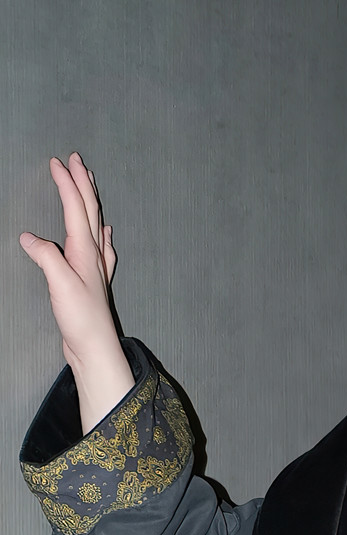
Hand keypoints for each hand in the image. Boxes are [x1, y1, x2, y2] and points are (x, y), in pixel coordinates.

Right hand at [19, 152, 120, 366]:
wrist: (95, 350)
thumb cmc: (82, 320)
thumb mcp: (59, 283)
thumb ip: (45, 257)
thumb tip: (29, 239)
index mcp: (86, 251)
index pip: (77, 208)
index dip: (67, 183)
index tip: (58, 163)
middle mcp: (95, 255)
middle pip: (91, 211)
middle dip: (83, 183)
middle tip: (77, 160)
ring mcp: (96, 268)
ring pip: (96, 225)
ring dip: (92, 202)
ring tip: (90, 185)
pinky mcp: (93, 281)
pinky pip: (101, 248)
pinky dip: (101, 234)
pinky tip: (105, 234)